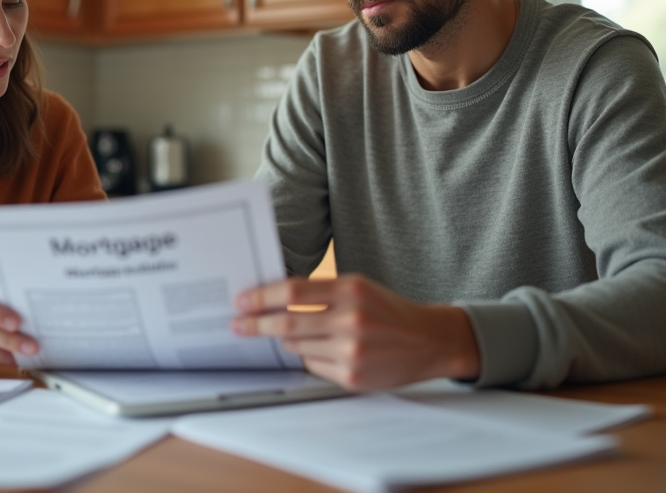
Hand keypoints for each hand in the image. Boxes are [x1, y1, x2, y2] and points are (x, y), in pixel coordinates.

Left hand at [231, 274, 480, 389]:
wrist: (428, 341)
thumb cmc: (388, 310)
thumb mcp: (359, 287)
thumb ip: (321, 291)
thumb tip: (275, 297)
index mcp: (351, 291)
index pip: (293, 291)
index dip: (262, 296)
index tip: (242, 301)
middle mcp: (351, 320)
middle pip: (287, 322)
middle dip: (256, 324)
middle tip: (238, 324)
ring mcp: (351, 352)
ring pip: (297, 346)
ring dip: (287, 339)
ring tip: (290, 333)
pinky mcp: (351, 377)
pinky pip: (312, 366)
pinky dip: (309, 357)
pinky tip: (323, 350)